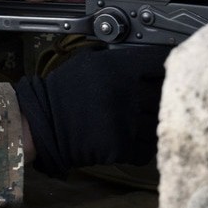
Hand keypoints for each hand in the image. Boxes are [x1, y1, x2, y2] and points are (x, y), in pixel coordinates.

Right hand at [15, 45, 169, 176]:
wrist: (44, 122)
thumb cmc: (64, 91)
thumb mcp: (89, 61)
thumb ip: (119, 59)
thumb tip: (146, 59)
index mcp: (120, 68)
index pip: (160, 63)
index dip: (164, 68)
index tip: (164, 73)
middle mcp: (127, 93)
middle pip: (164, 94)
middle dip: (159, 97)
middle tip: (150, 100)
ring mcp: (126, 122)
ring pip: (159, 123)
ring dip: (153, 124)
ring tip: (137, 121)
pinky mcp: (121, 147)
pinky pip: (147, 149)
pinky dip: (142, 147)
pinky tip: (130, 139)